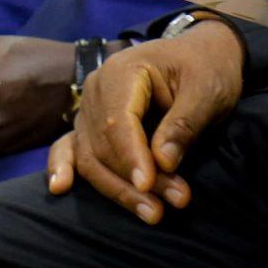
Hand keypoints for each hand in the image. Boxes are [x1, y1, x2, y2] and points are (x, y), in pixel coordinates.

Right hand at [45, 19, 243, 223]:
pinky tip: (59, 188)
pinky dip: (63, 168)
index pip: (118, 122)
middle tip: (173, 202)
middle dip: (134, 180)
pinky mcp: (91, 125)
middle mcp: (97, 89)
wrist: (204, 54)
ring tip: (152, 213)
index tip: (149, 185)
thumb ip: (183, 124)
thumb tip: (162, 162)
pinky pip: (71, 149)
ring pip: (91, 157)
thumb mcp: (208, 89)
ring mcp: (90, 108)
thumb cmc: (207, 68)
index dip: (131, 157)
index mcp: (123, 72)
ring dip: (117, 189)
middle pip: (103, 145)